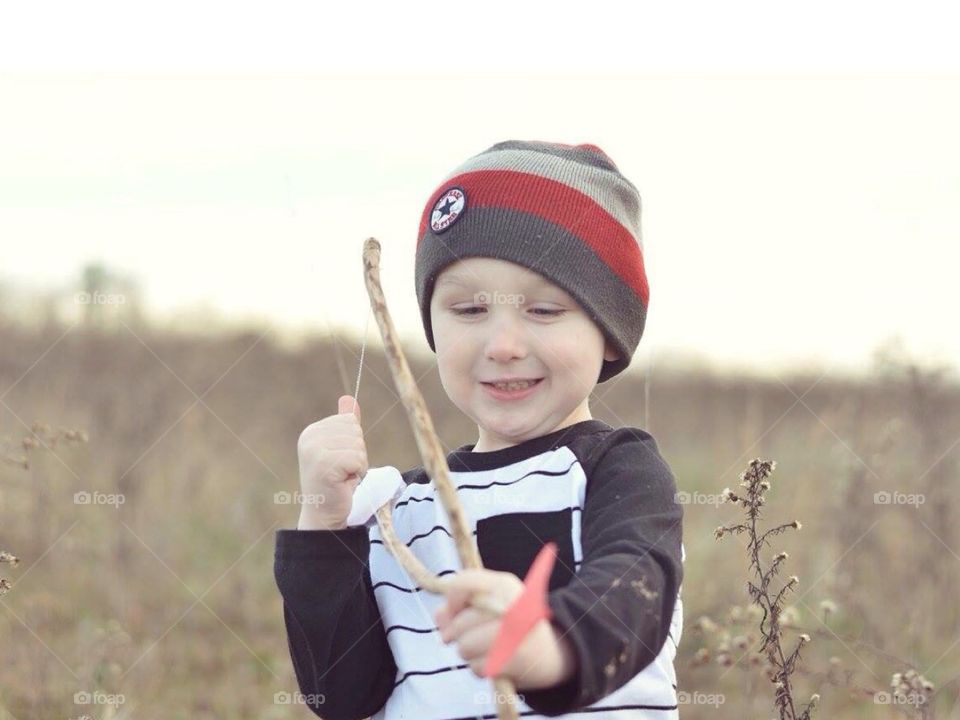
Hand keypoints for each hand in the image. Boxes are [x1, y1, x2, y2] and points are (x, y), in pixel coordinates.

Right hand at [295, 395, 368, 529]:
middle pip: (355, 431)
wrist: (323, 513)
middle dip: (357, 453)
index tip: (340, 460)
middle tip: (342, 470)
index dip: (353, 442)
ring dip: (358, 464)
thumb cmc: (335, 482)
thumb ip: (344, 425)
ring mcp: (315, 450)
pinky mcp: (324, 464)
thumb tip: (349, 399)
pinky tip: (343, 482)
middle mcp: (309, 437)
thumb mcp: (341, 449)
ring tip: (342, 476)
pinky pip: (358, 459)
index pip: (349, 420)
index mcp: (311, 431)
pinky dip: (357, 472)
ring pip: (358, 445)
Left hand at [433, 568, 576, 689]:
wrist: (553, 652)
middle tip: (464, 637)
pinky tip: (495, 662)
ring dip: (468, 653)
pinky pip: (477, 667)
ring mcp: (513, 633)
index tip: (453, 610)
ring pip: (465, 647)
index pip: (462, 583)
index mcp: (504, 584)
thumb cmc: (513, 623)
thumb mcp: (491, 604)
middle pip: (459, 622)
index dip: (451, 600)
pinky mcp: (514, 659)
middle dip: (455, 634)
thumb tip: (440, 616)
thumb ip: (461, 604)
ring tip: (484, 649)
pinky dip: (481, 668)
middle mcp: (511, 604)